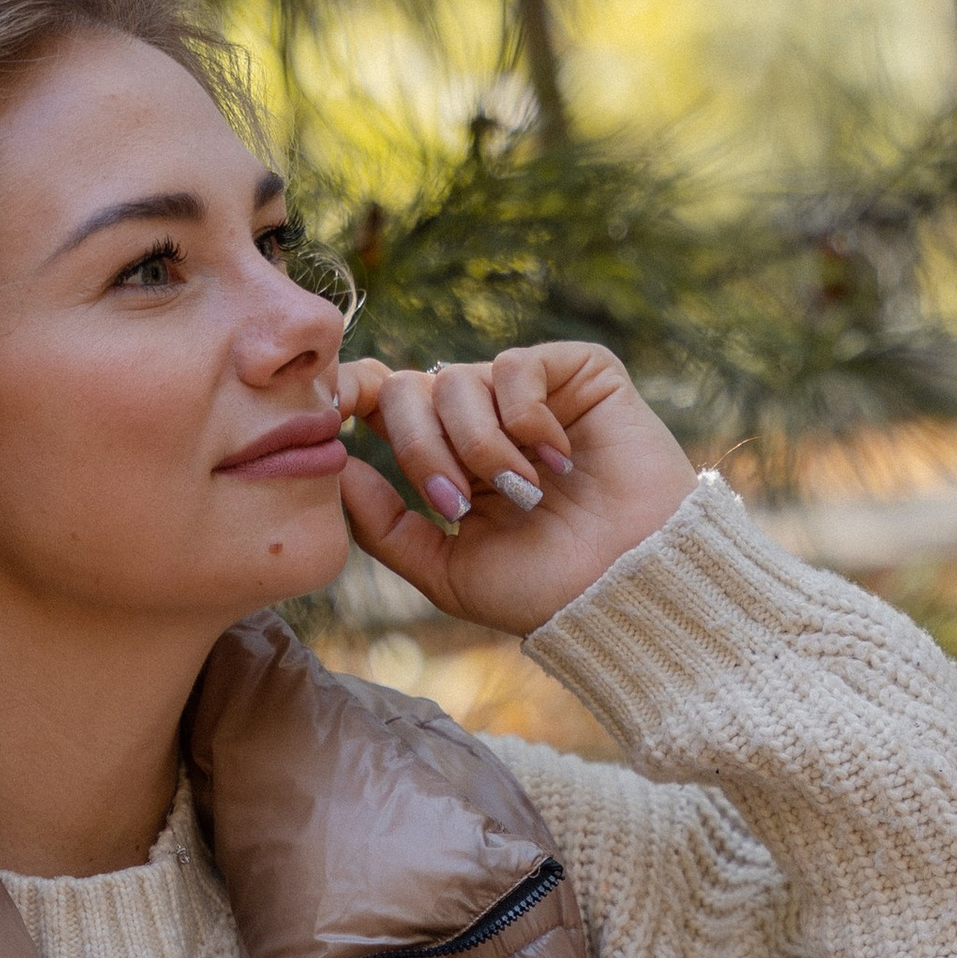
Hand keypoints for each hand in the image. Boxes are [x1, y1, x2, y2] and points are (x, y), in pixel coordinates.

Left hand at [336, 341, 695, 637]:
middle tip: (456, 503)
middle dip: (419, 448)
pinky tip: (558, 459)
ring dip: (480, 447)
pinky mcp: (578, 373)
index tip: (329, 414)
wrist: (627, 587)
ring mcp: (530, 394)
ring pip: (456, 381)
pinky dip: (525, 419)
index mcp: (448, 459)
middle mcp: (483, 419)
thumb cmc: (545, 590)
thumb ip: (385, 525)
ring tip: (524, 494)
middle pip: (407, 390)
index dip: (350, 392)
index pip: (384, 402)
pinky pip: (516, 367)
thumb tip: (333, 465)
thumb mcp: (446, 571)